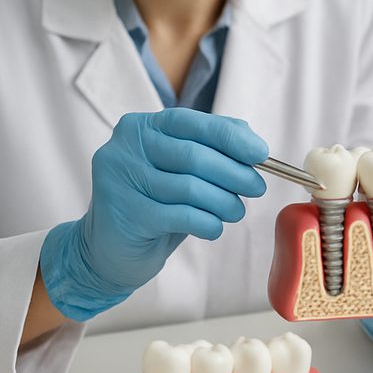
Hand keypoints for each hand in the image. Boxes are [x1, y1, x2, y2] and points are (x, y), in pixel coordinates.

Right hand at [39, 109, 267, 320]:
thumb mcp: (181, 170)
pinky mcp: (125, 213)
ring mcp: (120, 180)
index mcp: (141, 127)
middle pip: (195, 156)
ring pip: (190, 188)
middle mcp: (125, 147)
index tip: (261, 154)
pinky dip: (207, 222)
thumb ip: (213, 147)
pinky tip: (214, 228)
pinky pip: (182, 215)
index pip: (193, 123)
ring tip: (236, 211)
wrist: (110, 249)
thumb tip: (254, 143)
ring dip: (224, 202)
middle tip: (257, 188)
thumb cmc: (156, 202)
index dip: (231, 138)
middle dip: (235, 173)